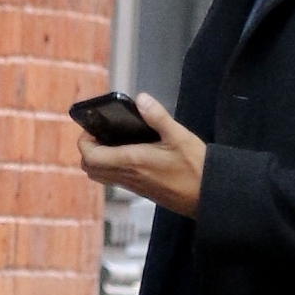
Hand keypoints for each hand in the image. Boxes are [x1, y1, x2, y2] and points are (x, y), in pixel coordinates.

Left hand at [77, 95, 207, 217]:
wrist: (209, 195)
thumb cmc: (195, 166)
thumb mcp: (179, 135)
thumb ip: (158, 117)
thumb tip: (141, 99)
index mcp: (132, 161)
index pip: (91, 156)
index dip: (85, 141)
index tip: (92, 128)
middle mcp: (128, 176)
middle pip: (90, 168)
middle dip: (88, 150)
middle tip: (100, 134)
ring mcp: (133, 186)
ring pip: (101, 176)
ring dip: (98, 160)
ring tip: (112, 142)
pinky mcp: (141, 191)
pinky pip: (115, 180)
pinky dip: (111, 167)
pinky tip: (129, 154)